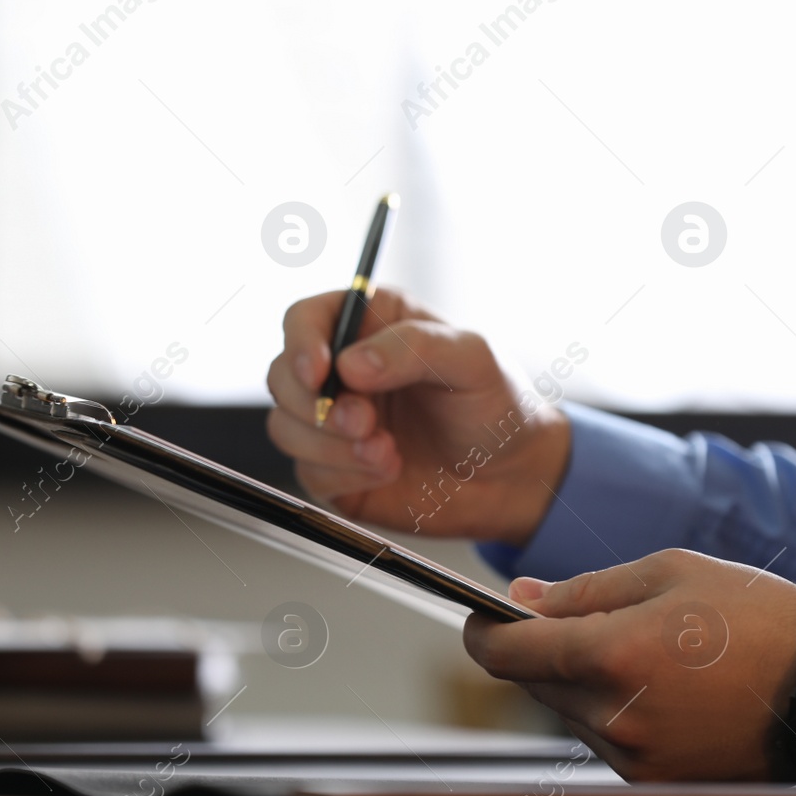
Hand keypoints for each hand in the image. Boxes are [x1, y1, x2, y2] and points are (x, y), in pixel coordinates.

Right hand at [267, 287, 569, 543]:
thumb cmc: (497, 405)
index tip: (319, 372)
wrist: (512, 477)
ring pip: (286, 426)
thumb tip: (351, 364)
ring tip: (386, 450)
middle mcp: (344, 369)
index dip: (301, 343)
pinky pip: (308, 471)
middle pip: (283, 376)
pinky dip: (343, 474)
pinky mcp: (335, 469)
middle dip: (317, 405)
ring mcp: (335, 421)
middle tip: (364, 421)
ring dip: (330, 445)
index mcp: (371, 324)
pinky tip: (387, 468)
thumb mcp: (471, 359)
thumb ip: (413, 348)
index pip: (306, 319)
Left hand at [463, 549, 795, 781]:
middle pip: (532, 685)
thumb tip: (522, 599)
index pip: (506, 655)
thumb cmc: (757, 618)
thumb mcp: (669, 573)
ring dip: (579, 683)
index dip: (482, 634)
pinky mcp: (654, 780)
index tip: (481, 619)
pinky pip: (603, 739)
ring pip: (567, 713)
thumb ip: (584, 589)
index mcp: (613, 655)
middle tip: (582, 621)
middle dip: (541, 651)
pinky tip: (660, 686)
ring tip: (643, 652)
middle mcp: (614, 715)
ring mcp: (634, 756)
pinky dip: (611, 711)